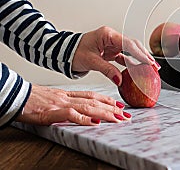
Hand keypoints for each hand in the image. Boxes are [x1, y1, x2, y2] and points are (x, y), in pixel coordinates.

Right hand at [16, 84, 130, 125]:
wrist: (15, 95)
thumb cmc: (31, 98)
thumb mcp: (52, 98)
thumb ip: (65, 102)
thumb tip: (76, 110)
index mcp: (67, 94)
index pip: (91, 95)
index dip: (107, 99)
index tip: (118, 104)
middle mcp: (67, 97)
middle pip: (94, 101)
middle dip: (112, 108)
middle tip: (126, 114)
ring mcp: (61, 104)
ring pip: (88, 107)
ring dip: (105, 113)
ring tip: (118, 119)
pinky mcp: (53, 111)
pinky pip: (72, 115)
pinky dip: (85, 119)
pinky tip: (95, 123)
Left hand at [72, 26, 155, 85]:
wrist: (65, 52)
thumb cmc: (74, 52)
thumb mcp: (91, 61)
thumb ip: (107, 70)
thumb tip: (120, 80)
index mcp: (107, 35)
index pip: (128, 44)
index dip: (140, 54)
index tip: (149, 62)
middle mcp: (112, 37)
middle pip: (133, 46)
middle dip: (145, 56)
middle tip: (154, 67)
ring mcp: (113, 44)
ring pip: (131, 51)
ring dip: (140, 60)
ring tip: (150, 69)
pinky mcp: (112, 51)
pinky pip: (125, 56)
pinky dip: (132, 63)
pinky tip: (138, 70)